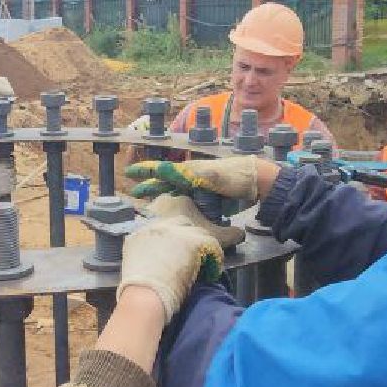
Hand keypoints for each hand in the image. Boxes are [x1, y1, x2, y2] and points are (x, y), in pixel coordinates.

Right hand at [118, 196, 238, 319]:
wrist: (144, 296)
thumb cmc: (138, 294)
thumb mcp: (134, 270)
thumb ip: (146, 260)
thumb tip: (160, 266)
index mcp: (138, 235)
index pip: (162, 228)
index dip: (174, 239)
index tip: (180, 252)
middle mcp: (155, 228)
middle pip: (181, 223)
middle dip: (189, 237)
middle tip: (196, 255)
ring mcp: (174, 232)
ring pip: (198, 232)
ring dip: (203, 247)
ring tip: (207, 263)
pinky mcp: (191, 241)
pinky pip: (212, 243)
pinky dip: (215, 256)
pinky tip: (214, 270)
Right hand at [127, 155, 270, 203]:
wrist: (258, 182)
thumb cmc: (235, 176)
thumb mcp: (211, 174)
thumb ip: (188, 173)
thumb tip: (162, 169)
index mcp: (189, 171)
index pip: (162, 169)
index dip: (145, 171)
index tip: (128, 173)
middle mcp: (192, 179)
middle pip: (166, 183)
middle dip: (150, 188)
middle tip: (134, 196)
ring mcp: (200, 189)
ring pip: (175, 194)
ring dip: (162, 199)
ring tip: (149, 208)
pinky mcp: (209, 200)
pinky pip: (189, 204)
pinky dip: (179, 208)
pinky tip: (174, 216)